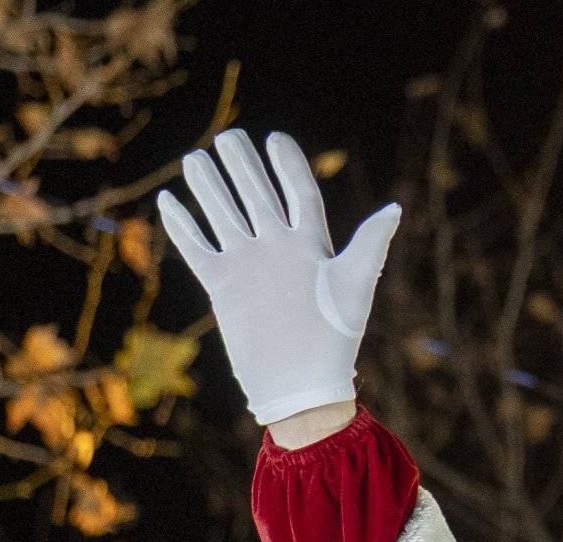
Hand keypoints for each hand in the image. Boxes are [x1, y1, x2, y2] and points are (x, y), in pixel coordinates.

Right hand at [157, 130, 400, 425]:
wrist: (301, 384)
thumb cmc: (335, 339)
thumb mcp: (353, 286)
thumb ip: (369, 245)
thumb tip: (395, 209)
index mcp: (311, 246)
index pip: (299, 194)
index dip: (288, 166)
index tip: (275, 138)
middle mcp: (278, 250)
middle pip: (258, 196)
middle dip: (243, 167)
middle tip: (228, 138)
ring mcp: (248, 266)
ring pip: (224, 215)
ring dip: (210, 187)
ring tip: (196, 159)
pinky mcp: (223, 286)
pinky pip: (198, 248)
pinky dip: (183, 226)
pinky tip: (168, 201)